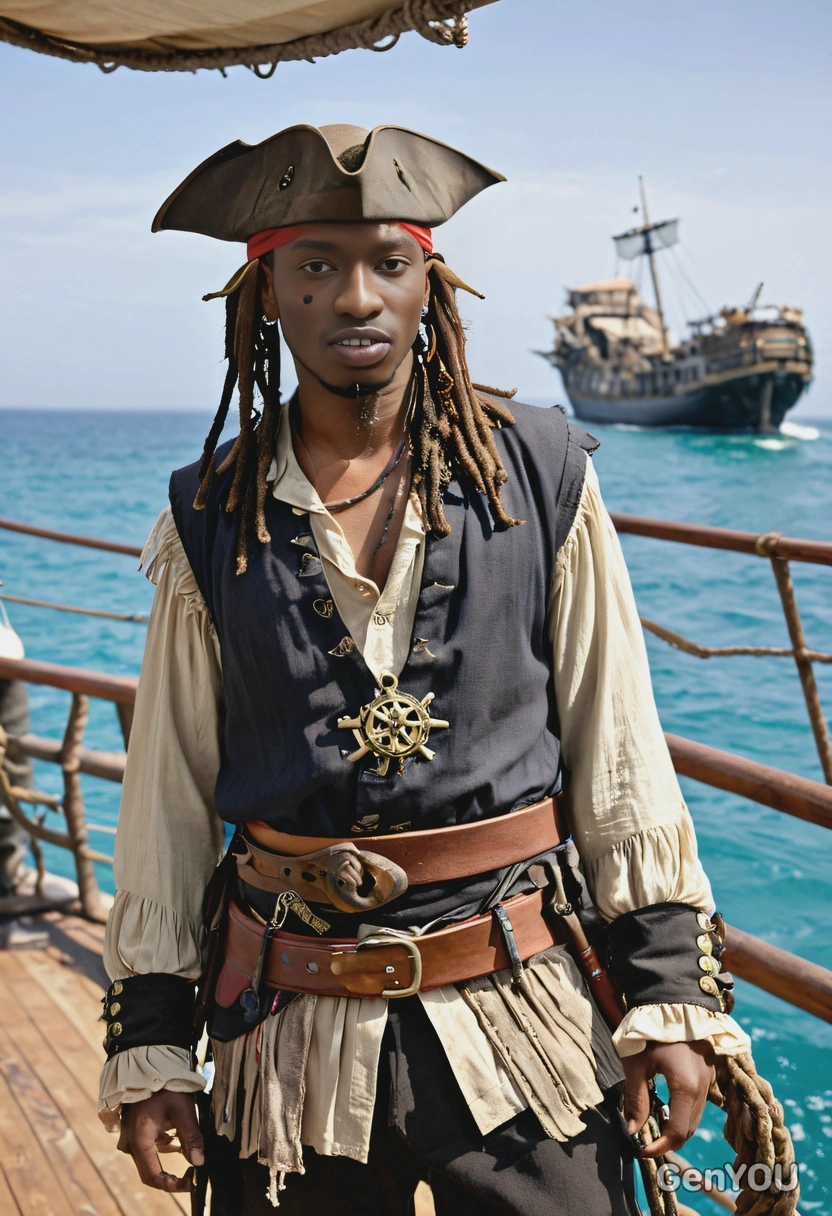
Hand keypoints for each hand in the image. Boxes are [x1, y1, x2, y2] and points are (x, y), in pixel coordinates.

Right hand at [118, 1090, 203, 1190]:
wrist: (148, 1061)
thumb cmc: (165, 1084)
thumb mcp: (183, 1109)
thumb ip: (191, 1137)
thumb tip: (199, 1163)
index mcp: (140, 1139)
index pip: (153, 1176)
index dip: (172, 1185)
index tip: (190, 1182)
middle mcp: (130, 1141)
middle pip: (149, 1170)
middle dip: (170, 1175)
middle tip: (191, 1174)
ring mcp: (129, 1135)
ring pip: (149, 1158)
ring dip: (167, 1157)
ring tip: (187, 1148)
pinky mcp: (133, 1128)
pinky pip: (147, 1145)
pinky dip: (162, 1145)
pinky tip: (175, 1135)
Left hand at [622, 1040, 714, 1158]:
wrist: (670, 997)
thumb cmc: (649, 1029)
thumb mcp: (636, 1064)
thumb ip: (636, 1099)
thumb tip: (632, 1130)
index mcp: (685, 1087)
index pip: (677, 1131)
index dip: (659, 1146)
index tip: (642, 1149)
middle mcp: (703, 1085)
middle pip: (689, 1127)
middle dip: (669, 1139)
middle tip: (647, 1140)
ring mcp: (710, 1076)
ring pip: (697, 1115)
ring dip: (678, 1125)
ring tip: (655, 1120)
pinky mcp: (710, 1069)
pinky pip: (700, 1100)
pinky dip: (685, 1110)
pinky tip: (667, 1102)